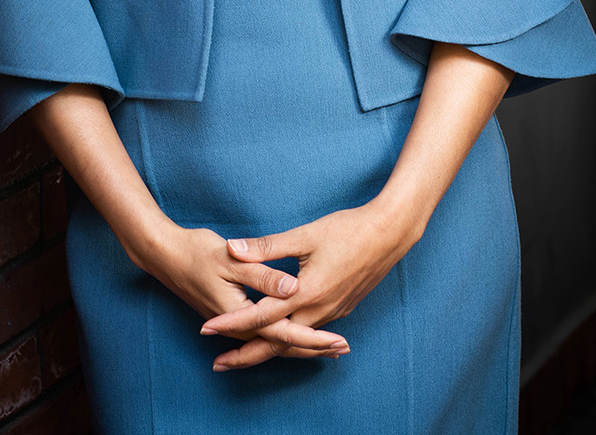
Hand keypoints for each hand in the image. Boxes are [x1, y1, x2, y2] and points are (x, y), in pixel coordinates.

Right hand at [144, 224, 351, 365]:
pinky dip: (284, 336)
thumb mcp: (229, 258)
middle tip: (343, 350)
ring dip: (301, 345)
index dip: (313, 337)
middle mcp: (239, 324)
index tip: (337, 342)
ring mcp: (235, 322)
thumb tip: (290, 287)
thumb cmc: (195, 252)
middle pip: (281, 343)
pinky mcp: (232, 315)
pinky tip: (296, 330)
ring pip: (273, 341)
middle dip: (313, 347)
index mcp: (242, 311)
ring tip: (329, 348)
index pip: (284, 331)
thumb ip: (262, 272)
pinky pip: (264, 333)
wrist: (164, 256)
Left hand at [199, 201, 421, 370]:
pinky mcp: (342, 309)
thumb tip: (233, 249)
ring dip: (268, 350)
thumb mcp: (304, 235)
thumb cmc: (347, 229)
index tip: (206, 331)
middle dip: (246, 355)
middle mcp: (318, 311)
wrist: (389, 234)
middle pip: (275, 343)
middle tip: (219, 365)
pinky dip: (292, 342)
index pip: (259, 316)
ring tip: (244, 355)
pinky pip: (311, 334)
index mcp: (305, 293)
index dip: (231, 324)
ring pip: (294, 342)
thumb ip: (267, 247)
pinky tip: (285, 340)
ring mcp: (332, 313)